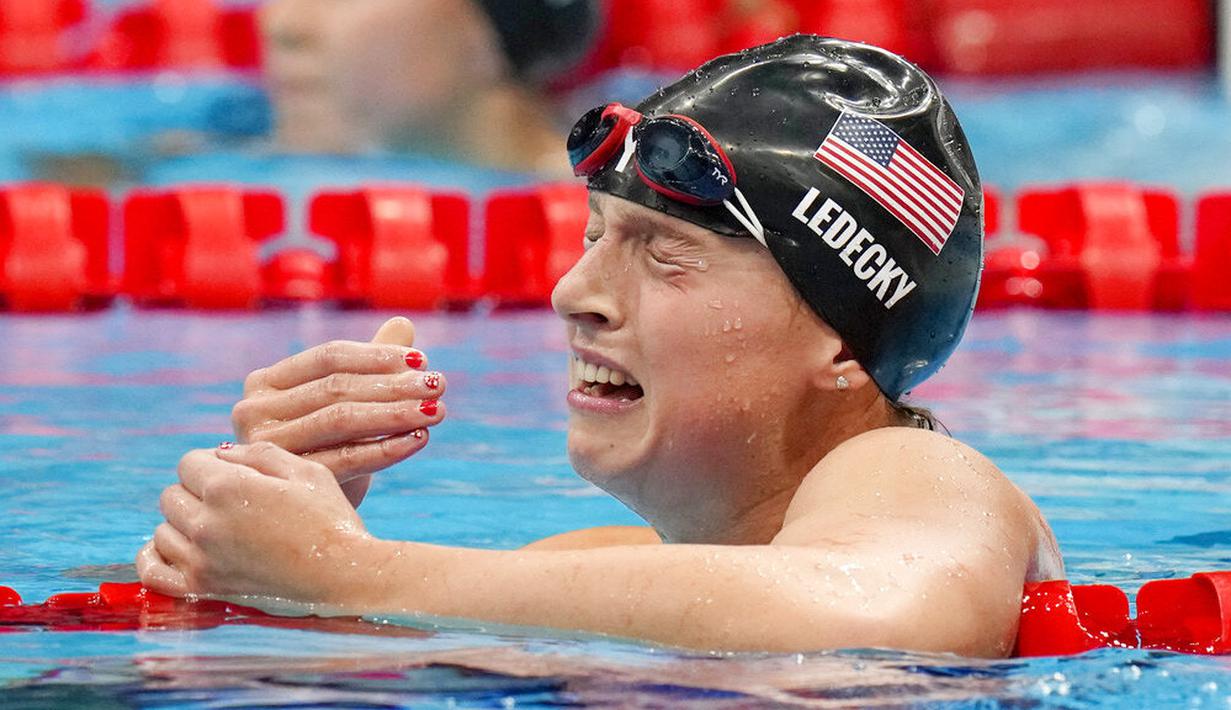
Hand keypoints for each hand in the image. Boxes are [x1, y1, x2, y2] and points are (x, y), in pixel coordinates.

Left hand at [137, 442, 381, 602]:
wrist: (345, 578)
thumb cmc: (331, 521)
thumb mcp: (306, 471)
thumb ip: (259, 454)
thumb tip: (222, 454)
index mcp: (228, 488)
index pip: (188, 462)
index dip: (212, 463)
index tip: (236, 474)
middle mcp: (206, 523)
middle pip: (172, 495)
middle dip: (197, 492)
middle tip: (232, 503)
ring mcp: (200, 560)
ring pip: (162, 529)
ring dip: (184, 524)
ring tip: (220, 529)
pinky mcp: (201, 590)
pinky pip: (152, 570)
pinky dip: (157, 557)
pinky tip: (181, 550)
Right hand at [231, 317, 446, 506]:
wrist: (308, 509)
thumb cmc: (329, 446)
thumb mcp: (345, 402)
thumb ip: (370, 363)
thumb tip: (404, 324)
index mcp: (265, 381)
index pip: (330, 356)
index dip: (378, 356)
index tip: (422, 360)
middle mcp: (254, 410)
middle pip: (337, 388)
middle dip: (394, 385)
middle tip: (439, 384)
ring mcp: (265, 447)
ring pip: (341, 421)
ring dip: (396, 414)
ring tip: (437, 410)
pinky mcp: (286, 480)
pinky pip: (346, 459)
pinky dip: (387, 448)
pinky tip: (420, 438)